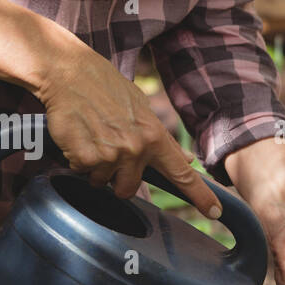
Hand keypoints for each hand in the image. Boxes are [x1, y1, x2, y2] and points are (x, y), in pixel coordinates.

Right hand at [0, 0, 220, 216]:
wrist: (69, 72)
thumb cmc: (106, 89)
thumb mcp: (142, 109)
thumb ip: (162, 140)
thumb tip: (187, 159)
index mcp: (155, 137)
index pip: (182, 174)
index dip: (200, 195)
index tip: (215, 211)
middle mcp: (136, 148)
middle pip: (128, 190)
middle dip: (116, 179)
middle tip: (107, 152)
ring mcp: (111, 154)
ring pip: (102, 183)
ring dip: (95, 168)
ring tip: (91, 138)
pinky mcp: (86, 157)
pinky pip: (81, 172)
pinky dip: (76, 160)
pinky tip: (78, 137)